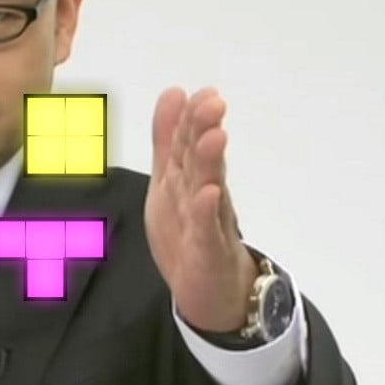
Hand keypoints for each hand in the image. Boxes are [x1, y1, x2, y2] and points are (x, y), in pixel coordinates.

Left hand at [144, 87, 256, 332]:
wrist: (212, 292)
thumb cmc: (191, 231)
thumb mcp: (171, 181)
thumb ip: (170, 140)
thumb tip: (174, 92)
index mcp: (189, 178)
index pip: (189, 143)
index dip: (192, 117)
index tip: (203, 91)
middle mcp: (203, 195)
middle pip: (201, 159)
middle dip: (204, 130)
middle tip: (213, 102)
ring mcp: (209, 223)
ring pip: (208, 188)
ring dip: (210, 162)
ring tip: (214, 136)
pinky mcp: (208, 252)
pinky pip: (207, 230)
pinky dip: (207, 212)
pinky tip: (209, 194)